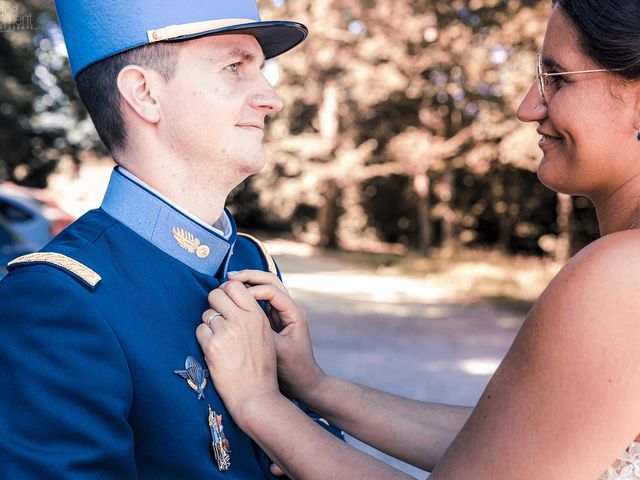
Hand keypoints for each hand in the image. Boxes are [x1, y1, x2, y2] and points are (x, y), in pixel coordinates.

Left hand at [196, 281, 279, 423]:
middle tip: (218, 318)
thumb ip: (251, 315)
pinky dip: (204, 339)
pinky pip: (200, 330)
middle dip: (214, 304)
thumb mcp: (265, 335)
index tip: (225, 301)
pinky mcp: (212, 346)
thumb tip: (232, 298)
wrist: (255, 395)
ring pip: (206, 313)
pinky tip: (214, 351)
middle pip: (217, 294)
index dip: (226, 291)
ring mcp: (226, 332)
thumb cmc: (260, 366)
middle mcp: (242, 320)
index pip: (235, 286)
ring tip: (220, 340)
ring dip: (209, 324)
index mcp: (257, 315)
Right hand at [227, 270, 327, 402]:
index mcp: (294, 313)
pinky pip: (261, 298)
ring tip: (229, 282)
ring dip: (248, 282)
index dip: (252, 290)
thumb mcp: (277, 350)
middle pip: (270, 281)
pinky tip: (233, 296)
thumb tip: (240, 317)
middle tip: (229, 277)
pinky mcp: (275, 318)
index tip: (235, 298)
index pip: (272, 290)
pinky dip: (248, 293)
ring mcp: (283, 312)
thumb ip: (262, 332)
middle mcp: (290, 308)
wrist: (303, 382)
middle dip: (250, 276)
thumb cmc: (292, 369)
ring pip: (266, 287)